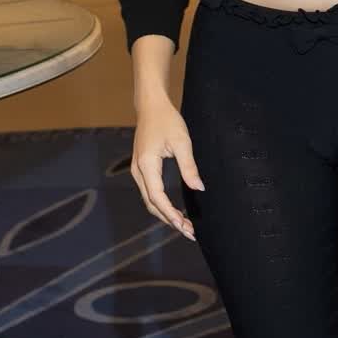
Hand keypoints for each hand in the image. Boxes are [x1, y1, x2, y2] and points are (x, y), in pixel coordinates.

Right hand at [131, 95, 203, 239]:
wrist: (150, 106)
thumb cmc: (167, 120)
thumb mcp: (182, 142)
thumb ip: (189, 167)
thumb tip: (199, 188)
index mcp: (146, 165)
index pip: (157, 197)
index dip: (170, 214)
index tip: (184, 226)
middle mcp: (138, 170)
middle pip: (151, 203)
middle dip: (169, 219)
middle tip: (189, 232)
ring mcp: (138, 170)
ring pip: (149, 200)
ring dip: (165, 214)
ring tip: (184, 225)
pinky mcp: (141, 168)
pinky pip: (149, 192)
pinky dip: (161, 204)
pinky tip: (174, 210)